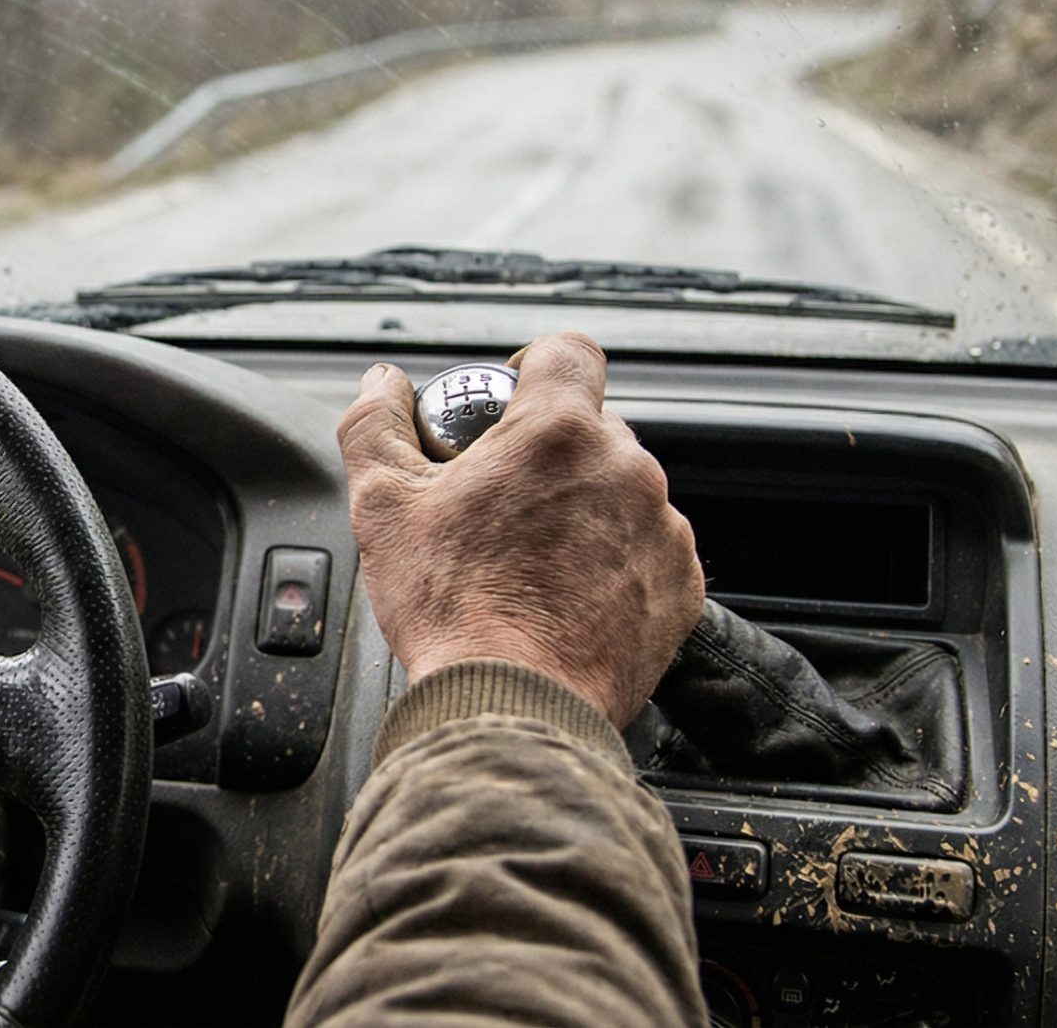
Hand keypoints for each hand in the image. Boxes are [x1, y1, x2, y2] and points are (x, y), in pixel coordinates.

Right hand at [337, 333, 703, 728]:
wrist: (512, 705)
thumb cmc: (451, 607)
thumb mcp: (383, 504)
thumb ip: (376, 424)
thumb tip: (381, 384)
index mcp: (558, 432)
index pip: (569, 351)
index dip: (536, 366)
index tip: (510, 401)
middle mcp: (626, 470)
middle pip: (592, 428)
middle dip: (548, 453)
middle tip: (499, 503)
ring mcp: (662, 530)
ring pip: (622, 491)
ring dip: (583, 509)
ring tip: (531, 561)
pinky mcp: (680, 587)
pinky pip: (648, 550)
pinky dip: (613, 562)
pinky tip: (566, 595)